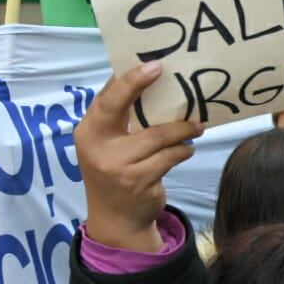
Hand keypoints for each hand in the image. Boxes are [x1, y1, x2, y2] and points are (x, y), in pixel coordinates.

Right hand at [75, 62, 202, 252]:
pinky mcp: (138, 181)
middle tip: (173, 76)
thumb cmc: (117, 171)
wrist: (117, 219)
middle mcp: (97, 146)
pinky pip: (170, 156)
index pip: (106, 98)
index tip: (154, 65)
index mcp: (88, 132)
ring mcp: (117, 165)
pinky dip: (183, 151)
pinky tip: (187, 149)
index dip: (129, 79)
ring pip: (158, 135)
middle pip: (121, 107)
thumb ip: (120, 118)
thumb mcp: (108, 145)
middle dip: (143, 87)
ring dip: (182, 130)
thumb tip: (148, 78)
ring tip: (195, 127)